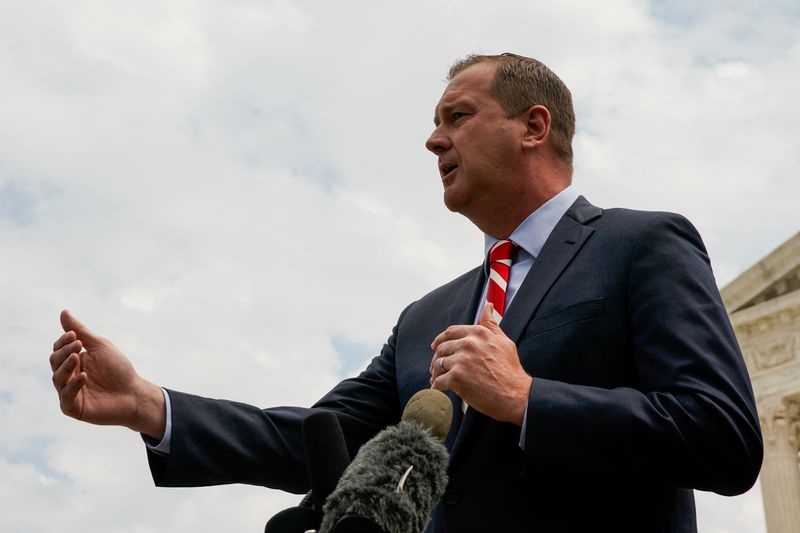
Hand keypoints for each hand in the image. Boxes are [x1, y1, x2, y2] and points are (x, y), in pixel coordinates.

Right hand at [49, 309, 165, 438]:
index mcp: (73, 361)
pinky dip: (72, 385)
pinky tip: (83, 376)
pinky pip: (66, 397)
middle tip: (78, 345)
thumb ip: (80, 331)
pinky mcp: (74, 408)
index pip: (58, 349)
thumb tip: (63, 312)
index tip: (74, 335)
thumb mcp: (99, 346)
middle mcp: (68, 377)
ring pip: (57, 378)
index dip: (62, 342)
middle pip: (54, 361)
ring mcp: (69, 393)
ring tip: (77, 357)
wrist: (134, 392)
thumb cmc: (118, 369)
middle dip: (64, 352)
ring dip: (66, 366)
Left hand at [429, 303, 531, 425]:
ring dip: (435, 372)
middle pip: (442, 348)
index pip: (451, 332)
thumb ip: (491, 324)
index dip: (441, 339)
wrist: (516, 395)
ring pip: (438, 364)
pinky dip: (437, 386)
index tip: (435, 346)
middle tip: (435, 367)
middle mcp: (468, 343)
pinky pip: (439, 381)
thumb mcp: (504, 341)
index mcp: (478, 333)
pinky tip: (439, 389)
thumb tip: (488, 306)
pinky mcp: (457, 377)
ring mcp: (461, 360)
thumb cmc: (511, 370)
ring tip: (436, 378)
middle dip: (437, 358)